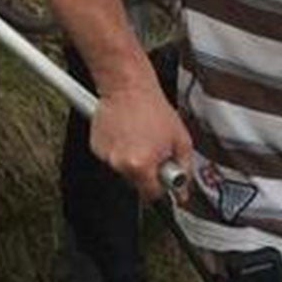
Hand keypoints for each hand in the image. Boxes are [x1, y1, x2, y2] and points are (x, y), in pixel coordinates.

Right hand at [89, 84, 193, 202]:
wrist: (128, 86)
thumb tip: (182, 192)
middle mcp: (120, 164)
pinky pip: (112, 157)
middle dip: (147, 170)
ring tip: (139, 136)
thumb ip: (184, 171)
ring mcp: (106, 155)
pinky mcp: (96, 146)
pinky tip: (126, 133)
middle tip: (154, 149)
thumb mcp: (181, 140)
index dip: (162, 186)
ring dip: (133, 159)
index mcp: (141, 166)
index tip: (164, 178)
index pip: (152, 195)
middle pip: (136, 183)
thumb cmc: (153, 108)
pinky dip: (119, 149)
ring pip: (123, 169)